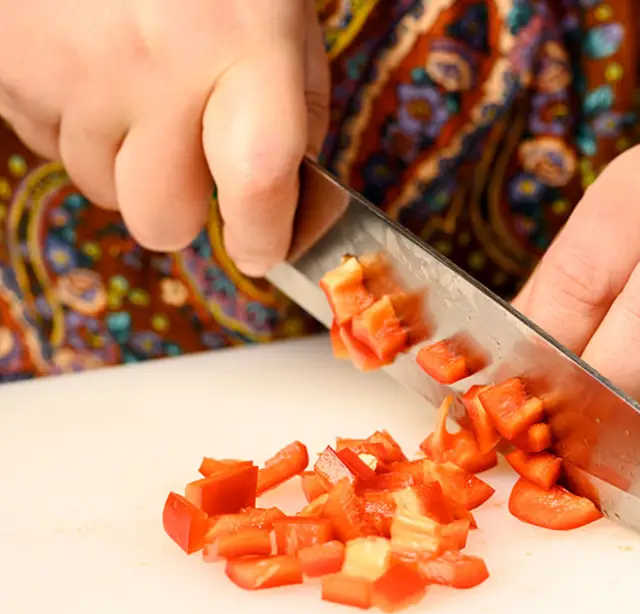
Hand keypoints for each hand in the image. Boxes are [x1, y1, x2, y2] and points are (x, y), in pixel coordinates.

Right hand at [0, 0, 328, 275]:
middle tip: (189, 160)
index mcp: (240, 41)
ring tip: (134, 84)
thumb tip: (288, 200)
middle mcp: (155, 63)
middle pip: (163, 218)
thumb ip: (294, 106)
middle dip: (182, 207)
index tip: (262, 247)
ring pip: (102, 188)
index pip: (257, 178)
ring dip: (123, 159)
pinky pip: (46, 146)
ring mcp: (73, 69)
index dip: (263, 233)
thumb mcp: (276, 15)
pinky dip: (73, 124)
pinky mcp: (10, 68)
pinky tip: (90, 65)